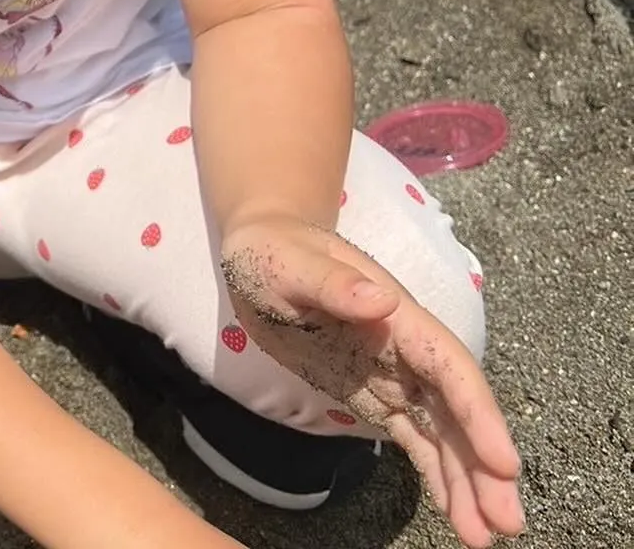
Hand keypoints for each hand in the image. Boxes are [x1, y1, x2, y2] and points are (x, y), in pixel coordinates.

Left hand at [220, 215, 522, 546]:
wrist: (261, 248)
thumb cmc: (272, 250)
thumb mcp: (290, 265)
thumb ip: (332, 284)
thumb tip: (383, 298)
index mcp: (395, 315)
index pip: (449, 367)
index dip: (480, 414)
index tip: (505, 464)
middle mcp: (406, 347)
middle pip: (457, 409)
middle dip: (484, 464)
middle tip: (507, 524)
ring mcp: (393, 372)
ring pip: (442, 431)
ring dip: (466, 481)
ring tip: (483, 537)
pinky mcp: (374, 392)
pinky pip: (415, 437)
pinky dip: (437, 473)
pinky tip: (455, 512)